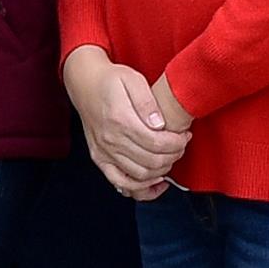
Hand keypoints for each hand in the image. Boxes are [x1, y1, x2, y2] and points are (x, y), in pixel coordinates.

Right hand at [64, 48, 189, 201]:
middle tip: (180, 146)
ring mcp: (103, 152)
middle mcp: (110, 140)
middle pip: (151, 161)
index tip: (185, 136)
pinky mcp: (100, 159)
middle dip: (173, 156)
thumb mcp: (132, 79)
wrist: (84, 84)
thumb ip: (147, 102)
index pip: (157, 143)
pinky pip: (120, 183)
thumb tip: (159, 124)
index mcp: (120, 120)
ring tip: (170, 158)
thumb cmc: (110, 80)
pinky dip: (140, 188)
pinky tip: (154, 181)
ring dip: (161, 172)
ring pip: (139, 176)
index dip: (177, 143)